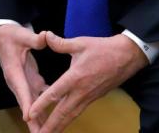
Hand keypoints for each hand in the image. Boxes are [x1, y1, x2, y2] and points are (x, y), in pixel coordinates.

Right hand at [0, 24, 48, 130]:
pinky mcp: (30, 81)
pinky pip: (38, 98)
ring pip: (32, 104)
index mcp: (14, 71)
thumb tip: (45, 36)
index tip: (29, 118)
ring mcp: (23, 82)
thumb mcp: (21, 34)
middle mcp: (17, 81)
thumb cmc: (11, 35)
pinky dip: (45, 108)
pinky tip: (55, 117)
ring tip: (47, 132)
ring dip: (39, 119)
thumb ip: (34, 39)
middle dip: (33, 121)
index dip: (25, 103)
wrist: (2, 36)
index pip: (21, 89)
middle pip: (26, 104)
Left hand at [27, 32, 148, 132]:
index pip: (55, 93)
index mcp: (75, 77)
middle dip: (50, 126)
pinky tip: (61, 125)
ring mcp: (88, 97)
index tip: (30, 114)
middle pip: (63, 113)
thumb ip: (61, 43)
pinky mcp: (93, 99)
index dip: (41, 105)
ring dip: (59, 127)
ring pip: (71, 116)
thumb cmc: (103, 49)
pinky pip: (77, 112)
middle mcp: (81, 91)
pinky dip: (68, 120)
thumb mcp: (81, 43)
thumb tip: (45, 35)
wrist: (127, 57)